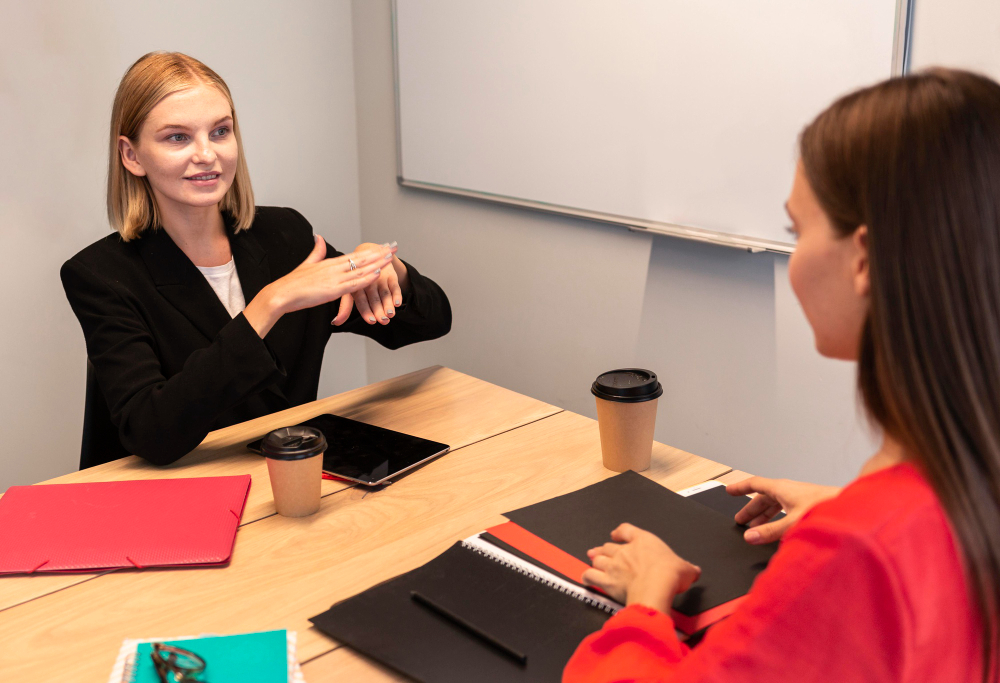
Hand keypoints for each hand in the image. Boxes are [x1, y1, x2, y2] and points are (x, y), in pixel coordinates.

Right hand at [244, 236, 395, 336]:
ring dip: (377, 263)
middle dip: (379, 253)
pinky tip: (377, 273)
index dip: (371, 251)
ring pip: (361, 270)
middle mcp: (333, 267)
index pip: (355, 255)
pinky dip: (366, 278)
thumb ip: (316, 252)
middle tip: (394, 246)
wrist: (281, 294)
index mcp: (329, 262)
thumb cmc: (292, 283)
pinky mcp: (332, 290)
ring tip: (391, 257)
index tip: (383, 246)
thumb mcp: (306, 264)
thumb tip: (318, 237)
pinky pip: (353, 283)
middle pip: (362, 258)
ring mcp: (334, 278)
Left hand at [332, 242, 409, 325]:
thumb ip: (345, 307)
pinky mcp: (390, 275)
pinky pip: (394, 286)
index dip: (366, 311)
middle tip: (382, 320)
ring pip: (384, 293)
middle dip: (378, 310)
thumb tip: (336, 322)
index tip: (371, 321)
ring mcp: (379, 278)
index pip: (360, 301)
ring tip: (390, 314)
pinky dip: (397, 295)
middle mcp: (367, 281)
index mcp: (355, 285)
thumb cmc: (355, 276)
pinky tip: (398, 303)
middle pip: (373, 298)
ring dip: (388, 304)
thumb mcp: (349, 290)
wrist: (368, 253)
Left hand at [582, 523, 700, 613]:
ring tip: (592, 559)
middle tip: (601, 550)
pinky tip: (586, 578)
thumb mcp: (686, 569)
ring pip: (598, 558)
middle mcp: (625, 551)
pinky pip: (591, 576)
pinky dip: (587, 576)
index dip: (620, 532)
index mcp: (643, 541)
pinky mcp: (607, 581)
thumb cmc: (670, 574)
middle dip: (604, 548)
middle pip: (609, 546)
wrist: (656, 586)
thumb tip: (695, 571)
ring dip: (595, 559)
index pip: (627, 530)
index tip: (616, 534)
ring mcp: (614, 565)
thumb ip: (689, 568)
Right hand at [726, 477, 840, 544]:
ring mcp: (800, 497)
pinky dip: (777, 518)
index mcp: (782, 488)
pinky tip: (780, 529)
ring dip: (764, 515)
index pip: (754, 484)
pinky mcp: (809, 505)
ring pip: (775, 504)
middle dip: (750, 509)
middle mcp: (789, 491)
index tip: (729, 490)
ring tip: (756, 528)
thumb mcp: (792, 523)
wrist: (852, 509)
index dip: (740, 488)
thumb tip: (750, 537)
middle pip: (764, 497)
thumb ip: (770, 531)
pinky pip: (786, 509)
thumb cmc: (826, 508)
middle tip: (740, 520)